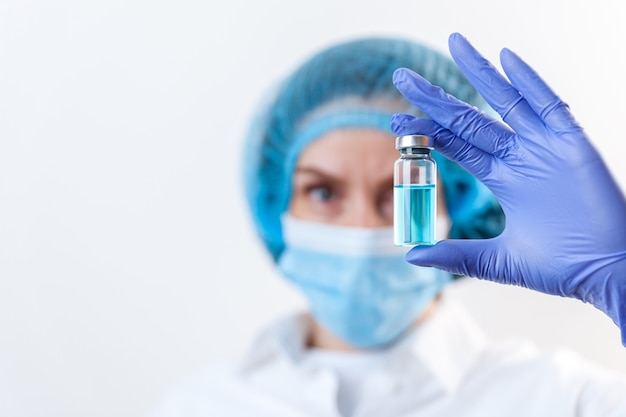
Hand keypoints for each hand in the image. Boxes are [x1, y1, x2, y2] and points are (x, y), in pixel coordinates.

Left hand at [391, 33, 625, 344]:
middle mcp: (519, 157)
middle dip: (436, 100)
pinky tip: (507, 59)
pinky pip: (549, 106)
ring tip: (453, 44)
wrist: (609, 273)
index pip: (456, 146)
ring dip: (480, 73)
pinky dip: (530, 83)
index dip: (427, 133)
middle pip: (470, 119)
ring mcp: (545, 147)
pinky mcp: (573, 144)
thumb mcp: (498, 261)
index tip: (396, 123)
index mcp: (503, 179)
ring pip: (506, 102)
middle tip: (403, 77)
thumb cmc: (562, 267)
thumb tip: (411, 255)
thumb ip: (457, 255)